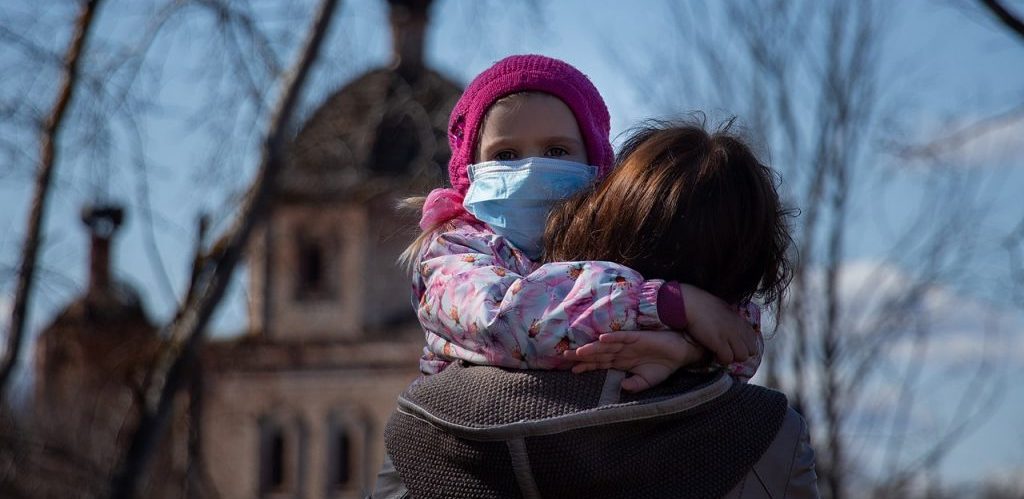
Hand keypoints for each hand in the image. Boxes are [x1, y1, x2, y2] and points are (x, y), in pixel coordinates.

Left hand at [563, 331, 705, 391]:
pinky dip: (613, 337)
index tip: (572, 370)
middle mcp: (621, 351)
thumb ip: (635, 385)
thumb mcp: (647, 381)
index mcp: (621, 362)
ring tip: (579, 351)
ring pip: (606, 345)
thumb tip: (622, 387)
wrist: (680, 353)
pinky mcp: (638, 337)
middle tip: (565, 356)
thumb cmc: (663, 366)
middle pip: (598, 354)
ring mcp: (628, 343)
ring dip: (593, 347)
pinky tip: (602, 338)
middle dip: (582, 356)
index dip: (587, 366)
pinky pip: (623, 336)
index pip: (600, 364)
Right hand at [679, 284, 756, 364]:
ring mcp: (730, 336)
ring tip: (722, 354)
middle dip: (741, 352)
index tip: (735, 345)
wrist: (691, 303)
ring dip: (732, 357)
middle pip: (751, 350)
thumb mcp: (723, 308)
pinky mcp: (719, 343)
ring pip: (742, 356)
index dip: (745, 344)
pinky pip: (728, 359)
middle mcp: (738, 328)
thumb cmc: (703, 304)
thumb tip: (733, 325)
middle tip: (729, 351)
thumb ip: (731, 319)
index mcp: (740, 320)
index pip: (753, 339)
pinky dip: (722, 359)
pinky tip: (715, 354)